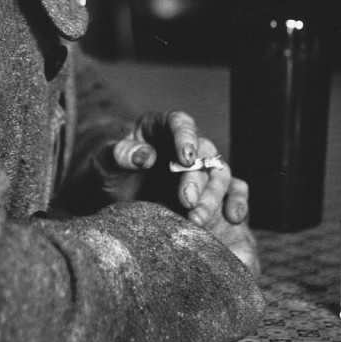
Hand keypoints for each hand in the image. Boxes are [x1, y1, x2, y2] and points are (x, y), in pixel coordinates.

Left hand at [98, 111, 260, 272]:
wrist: (112, 201)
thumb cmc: (108, 174)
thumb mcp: (103, 162)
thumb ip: (119, 154)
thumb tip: (146, 156)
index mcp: (159, 127)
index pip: (180, 123)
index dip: (186, 137)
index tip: (186, 158)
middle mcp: (184, 145)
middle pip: (203, 152)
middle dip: (196, 177)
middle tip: (187, 201)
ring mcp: (199, 169)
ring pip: (219, 173)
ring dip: (212, 196)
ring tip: (196, 219)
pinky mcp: (209, 192)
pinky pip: (233, 192)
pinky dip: (237, 202)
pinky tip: (233, 218)